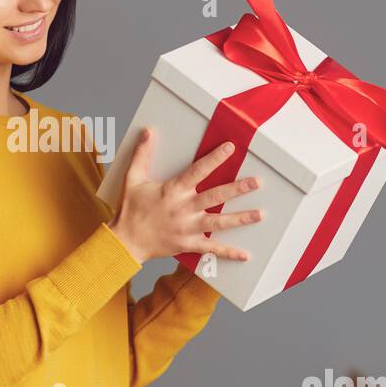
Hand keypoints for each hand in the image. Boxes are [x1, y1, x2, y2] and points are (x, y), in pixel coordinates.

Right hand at [107, 126, 263, 264]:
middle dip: (237, 189)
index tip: (230, 148)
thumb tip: (148, 132)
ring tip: (260, 214)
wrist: (125, 240)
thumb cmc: (130, 209)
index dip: (215, 158)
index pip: (198, 171)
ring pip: (219, 223)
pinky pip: (211, 249)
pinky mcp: (188, 244)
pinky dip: (228, 253)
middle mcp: (184, 208)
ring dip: (240, 218)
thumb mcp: (132, 179)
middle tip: (257, 182)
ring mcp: (187, 228)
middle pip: (215, 196)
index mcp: (173, 191)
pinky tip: (245, 254)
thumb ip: (142, 155)